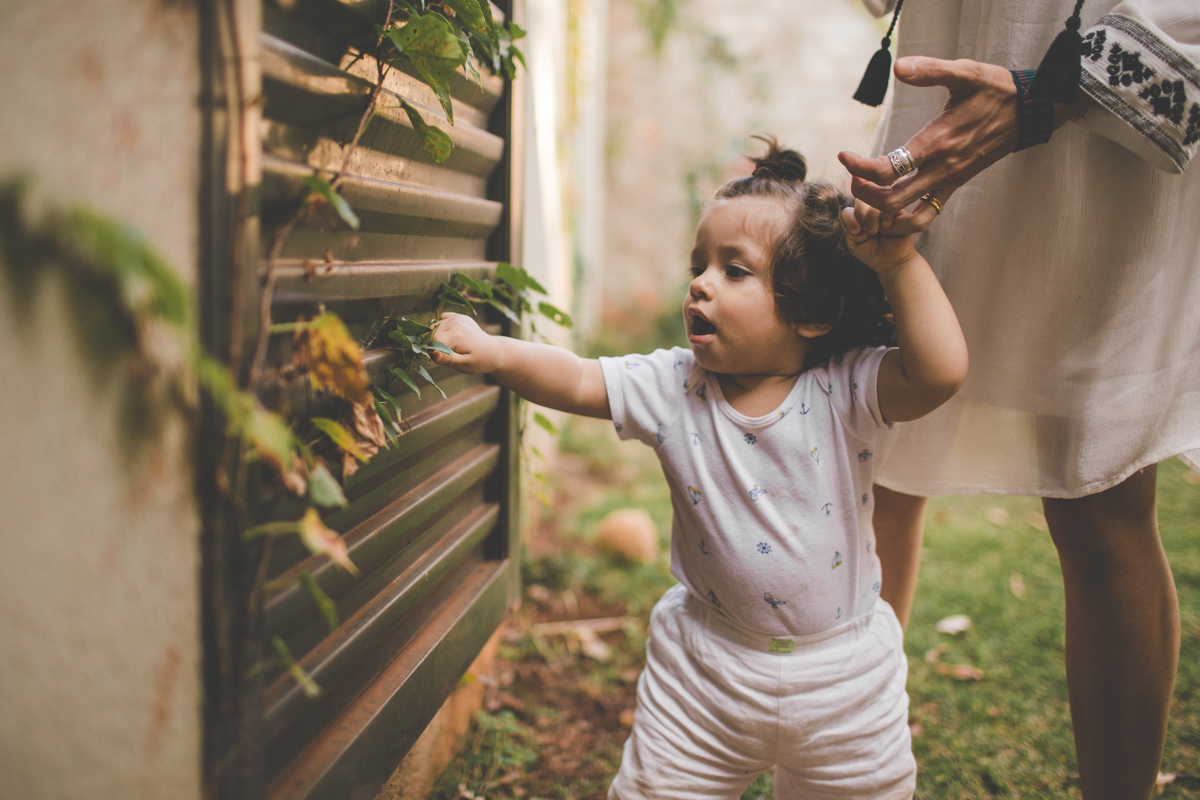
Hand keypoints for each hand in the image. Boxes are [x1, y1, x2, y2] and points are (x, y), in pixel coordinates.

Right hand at [429, 312, 502, 373]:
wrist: (493, 351)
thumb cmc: (479, 361)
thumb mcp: (464, 364)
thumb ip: (447, 359)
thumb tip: (433, 355)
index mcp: (456, 334)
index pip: (431, 340)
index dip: (433, 351)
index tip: (443, 358)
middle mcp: (455, 322)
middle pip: (432, 333)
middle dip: (436, 344)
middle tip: (450, 353)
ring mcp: (457, 317)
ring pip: (435, 326)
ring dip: (439, 336)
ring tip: (453, 345)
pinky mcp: (458, 316)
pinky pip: (442, 319)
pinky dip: (443, 328)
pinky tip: (453, 336)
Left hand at [838, 57, 1019, 232]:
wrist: (1031, 112)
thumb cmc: (997, 90)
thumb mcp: (966, 73)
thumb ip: (931, 70)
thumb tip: (899, 67)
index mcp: (938, 142)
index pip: (888, 168)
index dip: (859, 167)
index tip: (844, 155)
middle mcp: (942, 168)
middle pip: (891, 199)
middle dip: (864, 192)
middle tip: (852, 177)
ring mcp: (949, 180)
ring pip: (907, 211)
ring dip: (881, 207)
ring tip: (868, 189)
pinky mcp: (955, 184)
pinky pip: (926, 213)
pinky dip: (904, 216)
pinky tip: (891, 203)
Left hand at [842, 199, 916, 271]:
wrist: (892, 262)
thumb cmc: (872, 253)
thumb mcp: (854, 245)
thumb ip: (848, 231)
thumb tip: (855, 220)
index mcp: (856, 219)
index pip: (848, 211)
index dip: (850, 220)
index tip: (857, 233)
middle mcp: (869, 211)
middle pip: (860, 202)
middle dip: (861, 217)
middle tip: (870, 232)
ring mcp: (883, 210)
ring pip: (873, 203)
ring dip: (873, 218)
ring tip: (879, 231)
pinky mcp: (898, 210)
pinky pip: (888, 205)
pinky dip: (886, 215)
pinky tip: (888, 226)